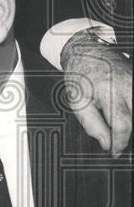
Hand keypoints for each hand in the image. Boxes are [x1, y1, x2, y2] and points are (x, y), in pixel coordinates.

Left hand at [61, 30, 131, 156]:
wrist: (88, 53)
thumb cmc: (81, 77)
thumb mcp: (78, 102)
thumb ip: (92, 124)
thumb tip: (106, 144)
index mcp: (110, 92)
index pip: (122, 125)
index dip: (120, 143)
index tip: (116, 153)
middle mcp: (129, 87)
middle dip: (130, 134)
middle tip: (121, 145)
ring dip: (131, 123)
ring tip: (124, 133)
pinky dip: (132, 113)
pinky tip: (127, 119)